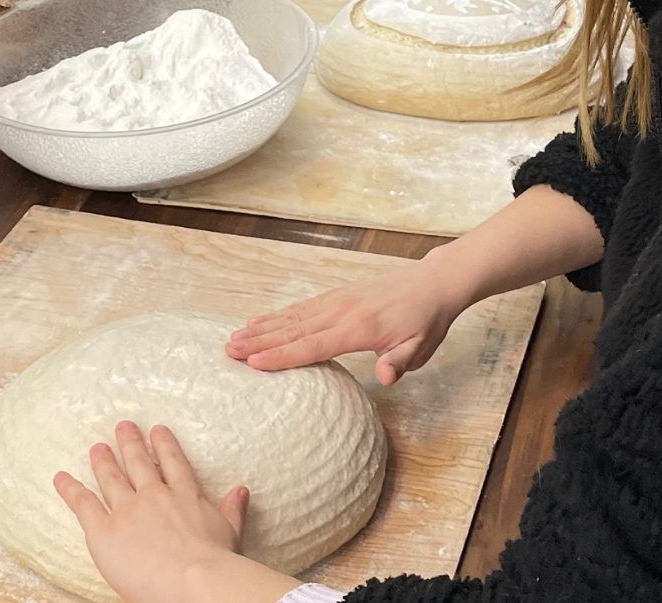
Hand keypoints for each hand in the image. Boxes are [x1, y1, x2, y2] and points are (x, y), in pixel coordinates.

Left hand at [54, 421, 250, 602]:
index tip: (158, 430)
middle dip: (130, 442)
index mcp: (185, 495)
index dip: (164, 445)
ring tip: (97, 447)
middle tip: (122, 425)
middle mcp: (154, 495)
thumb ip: (233, 509)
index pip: (173, 463)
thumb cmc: (217, 562)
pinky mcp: (104, 530)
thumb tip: (242, 490)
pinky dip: (70, 489)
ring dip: (103, 460)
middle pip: (139, 463)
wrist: (193, 579)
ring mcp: (128, 510)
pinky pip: (83, 504)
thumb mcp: (231, 531)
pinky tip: (61, 478)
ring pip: (111, 478)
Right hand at [226, 256, 469, 385]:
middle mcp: (342, 311)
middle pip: (293, 329)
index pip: (314, 345)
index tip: (253, 363)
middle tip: (228, 351)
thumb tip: (385, 378)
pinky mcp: (337, 296)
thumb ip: (400, 362)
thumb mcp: (420, 347)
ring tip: (234, 337)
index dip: (282, 356)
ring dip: (262, 328)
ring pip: (292, 316)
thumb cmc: (426, 322)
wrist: (432, 284)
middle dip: (259, 341)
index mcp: (360, 328)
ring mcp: (337, 301)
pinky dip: (278, 315)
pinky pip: (301, 307)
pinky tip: (261, 321)